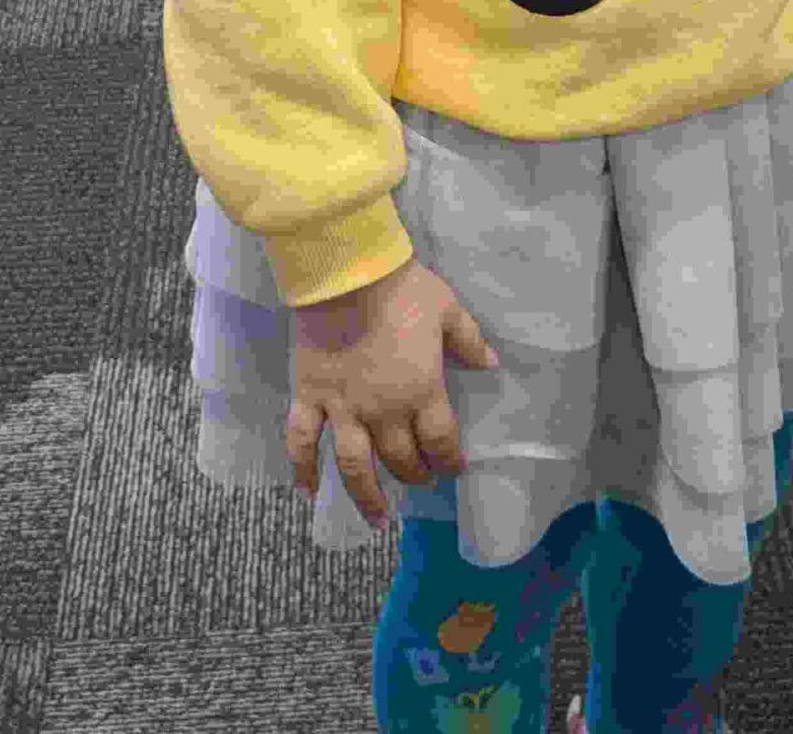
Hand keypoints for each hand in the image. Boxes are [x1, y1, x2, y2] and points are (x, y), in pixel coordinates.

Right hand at [285, 258, 499, 526]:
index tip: (455, 468)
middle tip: (421, 479)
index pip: (440, 441)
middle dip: (415, 473)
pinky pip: (302, 441)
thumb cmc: (403, 290)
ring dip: (367, 496)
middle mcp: (383, 412)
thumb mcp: (448, 310)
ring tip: (378, 519)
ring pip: (355, 466)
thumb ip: (469, 341)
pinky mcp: (310, 396)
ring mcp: (343, 409)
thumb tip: (490, 365)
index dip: (450, 459)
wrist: (348, 274)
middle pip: (401, 458)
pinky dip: (302, 469)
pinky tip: (307, 492)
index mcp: (421, 392)